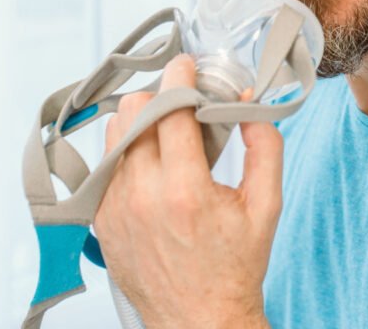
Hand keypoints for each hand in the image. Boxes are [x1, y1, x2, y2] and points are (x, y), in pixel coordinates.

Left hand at [94, 54, 280, 328]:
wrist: (200, 319)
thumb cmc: (235, 266)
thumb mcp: (266, 205)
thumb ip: (264, 146)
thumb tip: (247, 101)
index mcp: (184, 191)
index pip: (169, 109)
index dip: (180, 77)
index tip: (187, 65)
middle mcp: (142, 197)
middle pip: (133, 112)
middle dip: (159, 95)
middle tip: (181, 101)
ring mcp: (115, 209)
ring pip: (113, 134)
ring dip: (139, 119)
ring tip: (165, 128)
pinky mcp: (101, 220)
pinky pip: (104, 165)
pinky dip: (126, 150)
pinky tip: (150, 160)